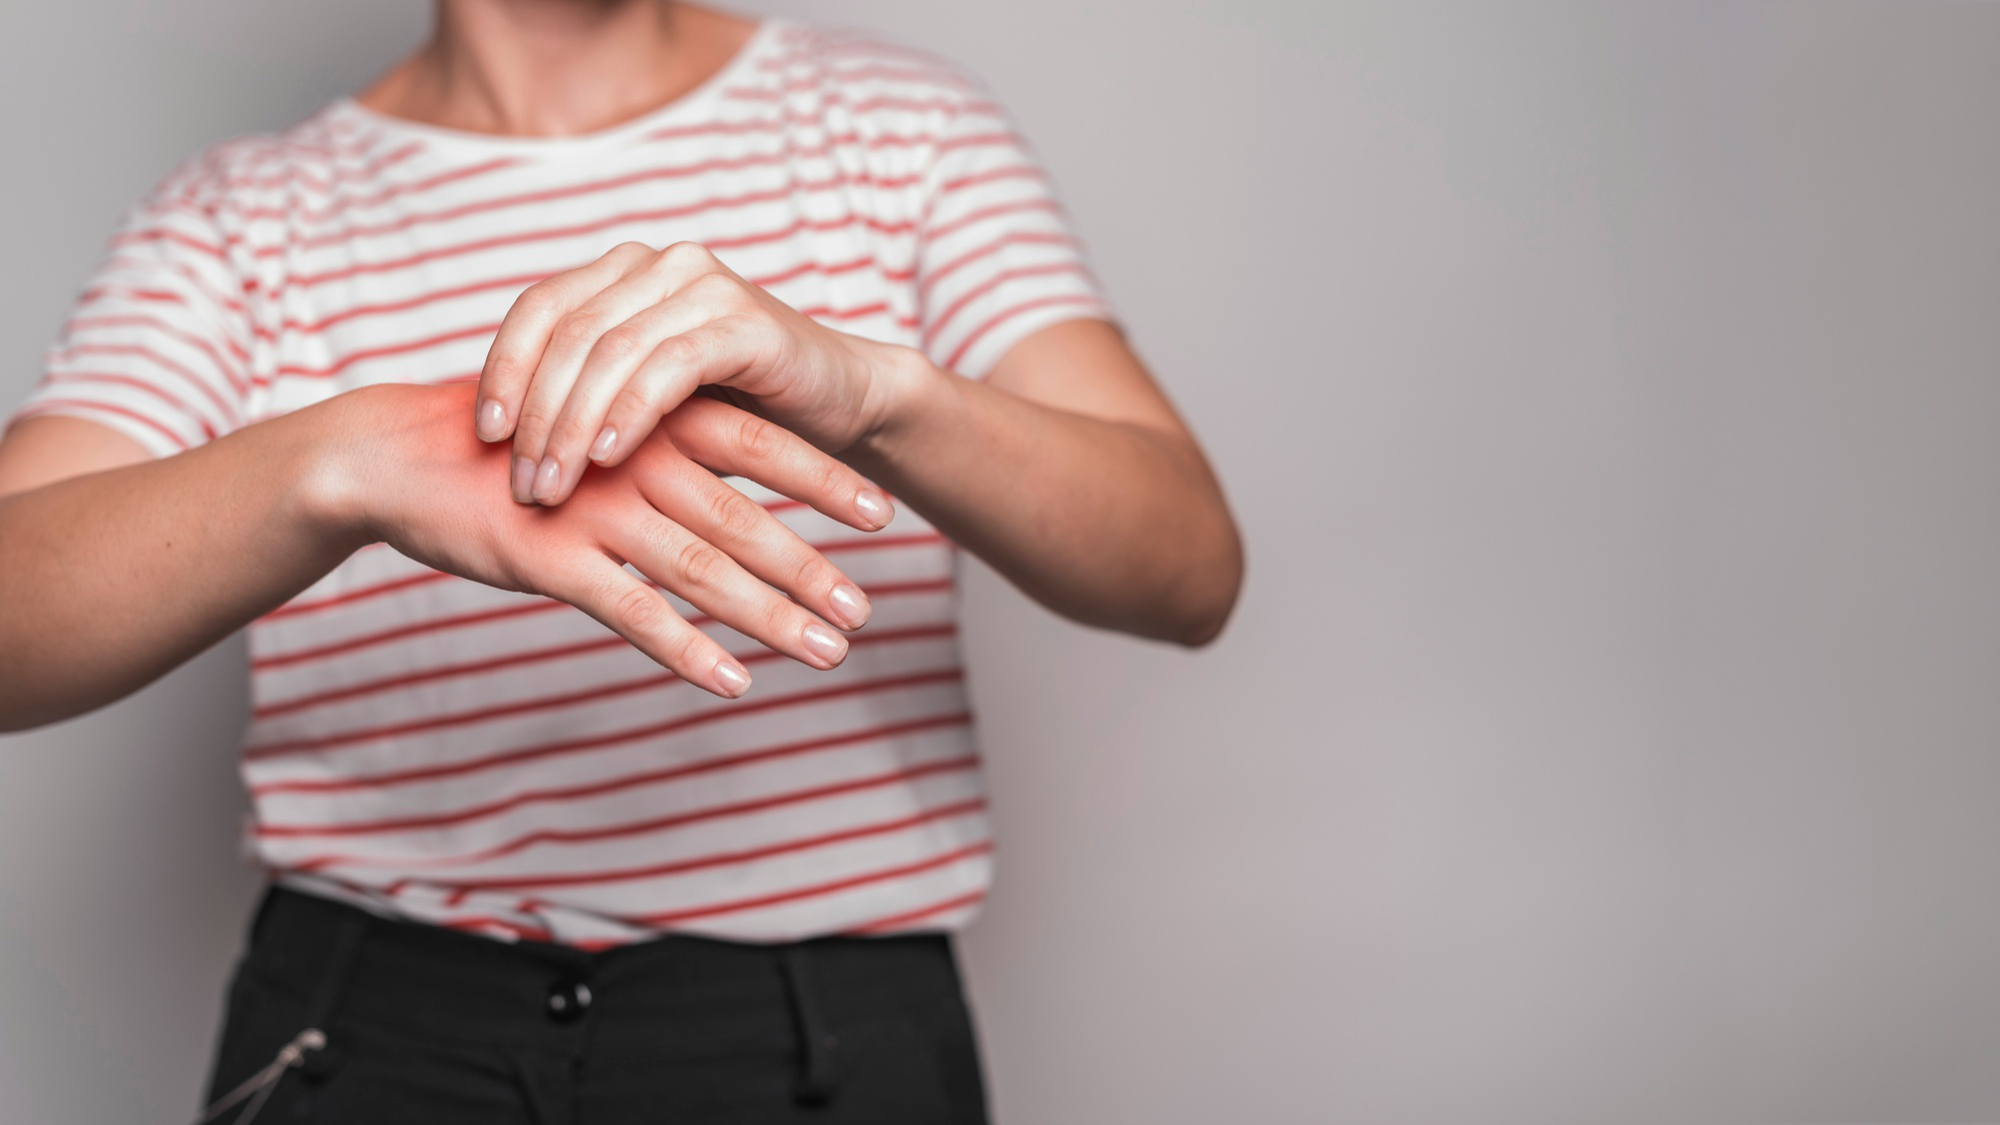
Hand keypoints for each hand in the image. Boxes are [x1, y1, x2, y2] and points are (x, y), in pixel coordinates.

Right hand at [328, 382, 893, 697]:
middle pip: (745, 517)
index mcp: (653, 418)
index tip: (883, 513)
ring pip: (702, 569)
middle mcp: (636, 459)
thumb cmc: (512, 442)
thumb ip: (663, 441)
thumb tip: (730, 469)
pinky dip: (686, 649)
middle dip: (812, 566)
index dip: (823, 479)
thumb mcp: (597, 423)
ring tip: (828, 652)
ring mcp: (594, 509)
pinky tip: (734, 682)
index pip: (760, 444)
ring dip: (771, 615)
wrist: (399, 454)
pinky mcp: (551, 557)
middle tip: (867, 609)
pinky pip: (632, 611)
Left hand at [471, 241, 921, 504]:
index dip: (502, 370)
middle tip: (522, 484)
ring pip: (611, 350)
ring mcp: (704, 285)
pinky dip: (632, 412)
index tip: (482, 437)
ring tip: (555, 486)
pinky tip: (609, 457)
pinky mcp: (744, 322)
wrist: (838, 406)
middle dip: (536, 415)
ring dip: (574, 425)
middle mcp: (659, 264)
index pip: (539, 309)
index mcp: (624, 273)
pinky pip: (669, 365)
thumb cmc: (735, 414)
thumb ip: (583, 402)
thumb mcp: (645, 405)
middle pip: (569, 333)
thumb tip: (497, 448)